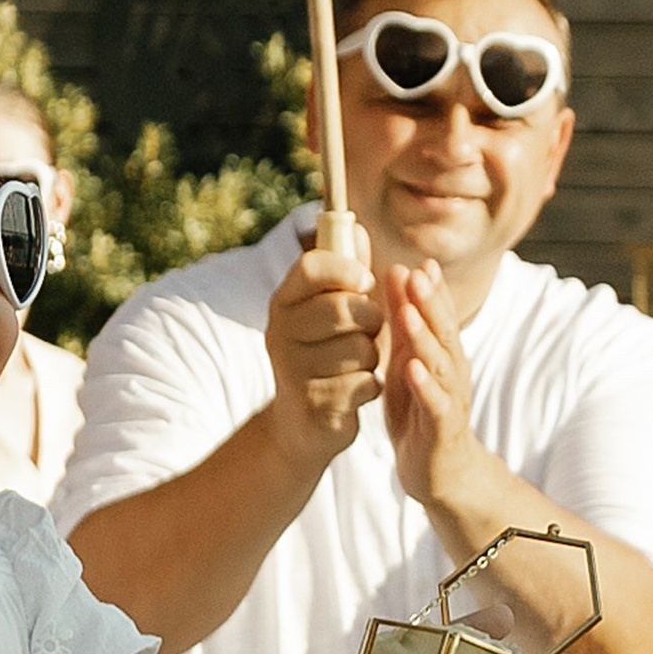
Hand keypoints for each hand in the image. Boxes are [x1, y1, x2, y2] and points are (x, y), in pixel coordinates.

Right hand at [265, 224, 382, 458]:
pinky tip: (355, 391)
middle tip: (367, 331)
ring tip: (358, 365)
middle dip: (371, 320)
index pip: (312, 265)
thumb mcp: (331, 310)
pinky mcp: (313, 404)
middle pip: (343, 308)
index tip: (364, 280)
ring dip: (372, 357)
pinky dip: (370, 386)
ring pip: (359, 348)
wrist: (301, 425)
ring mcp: (292, 370)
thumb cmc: (324, 355)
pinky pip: (364, 382)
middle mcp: (280, 332)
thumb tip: (356, 228)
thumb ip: (346, 272)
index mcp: (283, 302)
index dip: (346, 268)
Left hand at [376, 259, 486, 508]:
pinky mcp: (441, 428)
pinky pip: (436, 404)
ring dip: (426, 337)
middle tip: (416, 273)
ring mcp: (449, 398)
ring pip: (441, 363)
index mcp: (443, 354)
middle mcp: (452, 371)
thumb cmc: (419, 411)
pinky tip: (413, 369)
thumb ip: (404, 323)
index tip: (418, 261)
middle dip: (431, 302)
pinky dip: (426, 385)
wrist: (438, 472)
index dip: (431, 289)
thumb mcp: (407, 361)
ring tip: (409, 312)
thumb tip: (397, 273)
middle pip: (445, 331)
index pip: (439, 315)